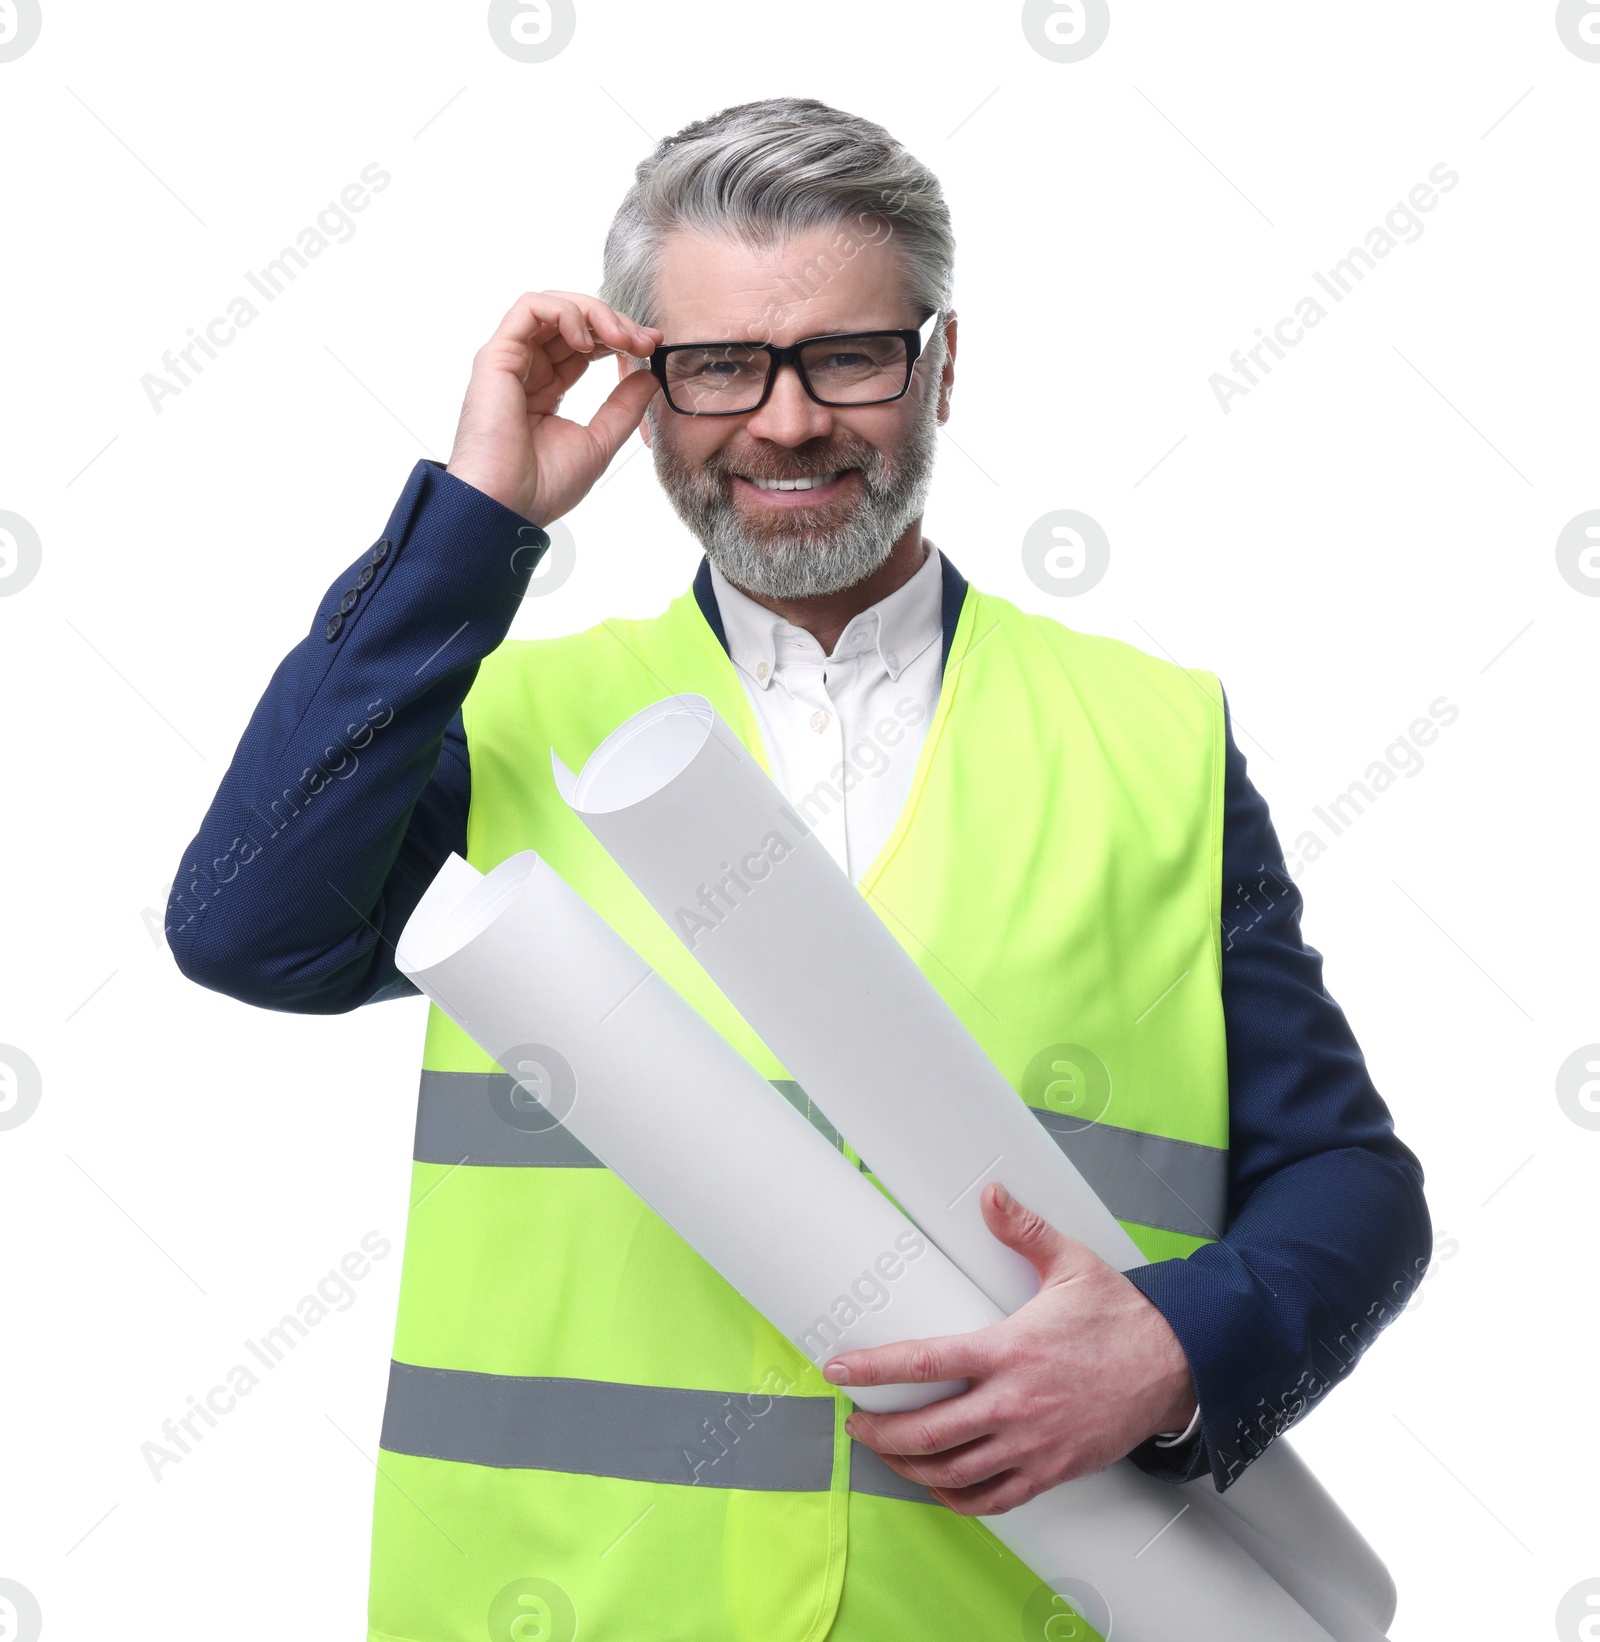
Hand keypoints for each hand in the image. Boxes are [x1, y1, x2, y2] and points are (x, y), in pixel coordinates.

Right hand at [445, 290, 662, 523]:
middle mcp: (528, 369)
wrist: (509, 507)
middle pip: (573, 320)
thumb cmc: (544, 486)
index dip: (621, 337)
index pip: (586, 345)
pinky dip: (565, 312)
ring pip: (553, 305)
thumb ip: (624, 406)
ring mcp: (511, 360)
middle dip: (615, 322)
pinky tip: (588, 339)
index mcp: (547, 389)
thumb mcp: (600, 441)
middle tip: (645, 340)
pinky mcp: (497, 356)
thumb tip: (649, 373)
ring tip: (621, 338)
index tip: (652, 346)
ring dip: (594, 312)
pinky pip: (530, 307)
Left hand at [824, 1183, 1197, 1515]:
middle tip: (855, 1421)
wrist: (1180, 1365)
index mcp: (1010, 1350)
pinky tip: (939, 1485)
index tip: (840, 1371)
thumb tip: (992, 1195)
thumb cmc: (1124, 1316)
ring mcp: (1033, 1444)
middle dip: (880, 1430)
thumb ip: (1024, 1231)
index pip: (926, 1362)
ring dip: (909, 1465)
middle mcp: (1015, 1403)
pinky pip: (994, 1499)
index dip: (875, 1369)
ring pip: (953, 1471)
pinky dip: (957, 1497)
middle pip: (928, 1431)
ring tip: (885, 1451)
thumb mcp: (1071, 1264)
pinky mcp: (1053, 1471)